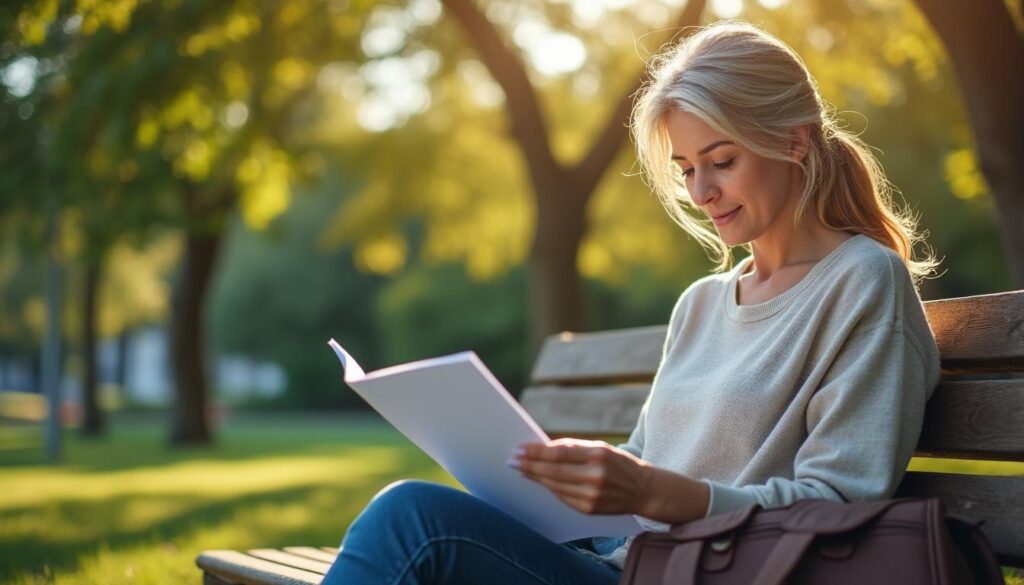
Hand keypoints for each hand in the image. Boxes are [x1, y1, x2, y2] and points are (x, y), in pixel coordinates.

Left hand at [510, 438, 653, 515]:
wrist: (644, 490)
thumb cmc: (618, 464)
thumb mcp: (601, 448)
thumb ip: (574, 448)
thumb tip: (543, 448)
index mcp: (598, 455)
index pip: (558, 453)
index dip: (536, 452)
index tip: (519, 448)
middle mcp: (595, 476)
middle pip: (553, 471)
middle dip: (529, 465)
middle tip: (512, 460)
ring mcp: (592, 495)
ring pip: (554, 485)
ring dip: (535, 477)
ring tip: (520, 470)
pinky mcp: (589, 509)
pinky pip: (562, 497)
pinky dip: (549, 488)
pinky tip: (538, 482)